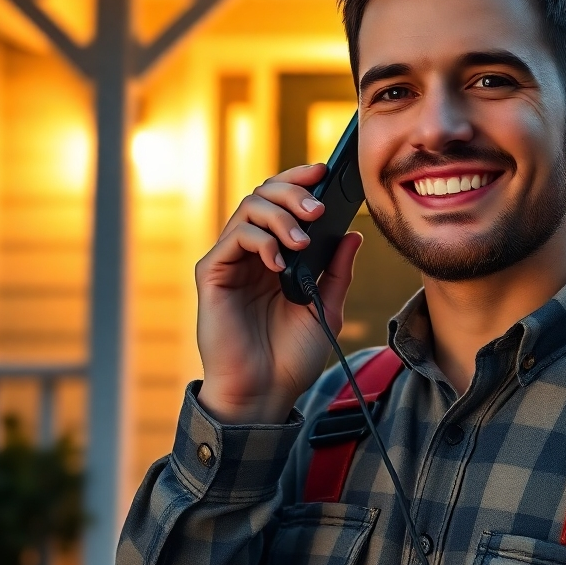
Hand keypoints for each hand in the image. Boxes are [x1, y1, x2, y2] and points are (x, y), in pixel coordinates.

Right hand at [195, 163, 362, 423]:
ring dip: (280, 215)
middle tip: (317, 209)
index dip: (301, 181)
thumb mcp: (326, 309)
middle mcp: (252, 253)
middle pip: (265, 194)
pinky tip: (280, 262)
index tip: (325, 172)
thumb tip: (353, 234)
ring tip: (302, 240)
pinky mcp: (212, 273)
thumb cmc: (292, 357)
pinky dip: (260, 240)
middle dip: (293, 191)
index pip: (284, 202)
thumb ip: (336, 271)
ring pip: (249, 207)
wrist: (266, 393)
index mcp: (278, 256)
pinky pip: (234, 237)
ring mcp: (231, 261)